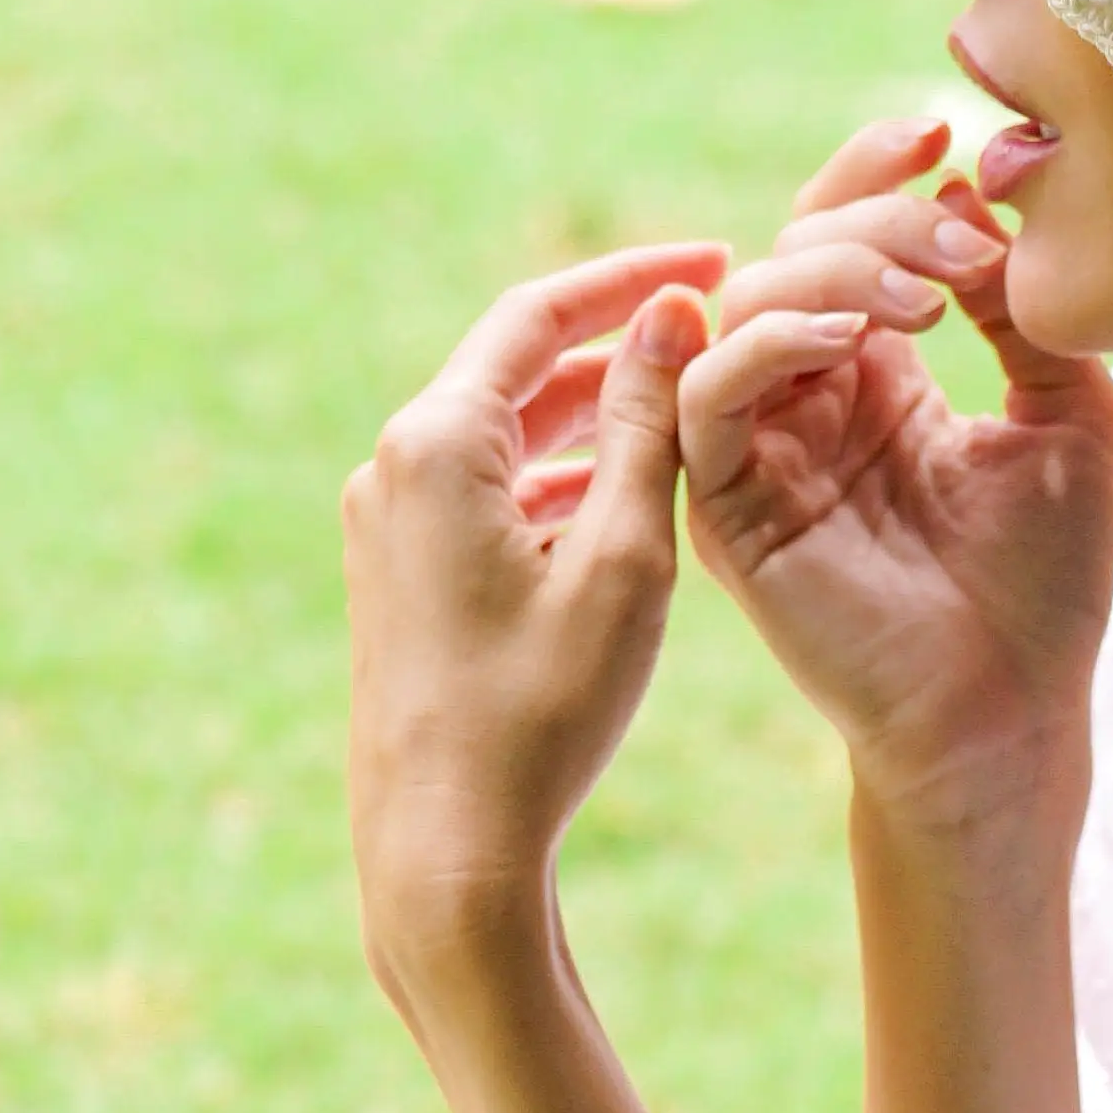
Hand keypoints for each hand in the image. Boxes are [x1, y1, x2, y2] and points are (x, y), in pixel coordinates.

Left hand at [341, 241, 729, 990]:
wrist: (444, 852)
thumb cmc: (542, 710)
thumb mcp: (626, 558)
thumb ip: (649, 427)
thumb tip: (669, 315)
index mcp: (437, 444)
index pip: (541, 314)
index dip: (635, 278)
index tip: (717, 259)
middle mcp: (393, 467)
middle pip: (522, 367)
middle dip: (623, 346)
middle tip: (723, 328)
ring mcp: (388, 525)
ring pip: (510, 433)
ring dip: (600, 416)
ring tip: (699, 411)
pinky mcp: (400, 576)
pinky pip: (491, 490)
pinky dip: (565, 477)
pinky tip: (631, 499)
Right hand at [679, 119, 1112, 855]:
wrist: (1017, 715)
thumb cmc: (1049, 585)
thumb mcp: (1076, 415)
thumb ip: (1031, 313)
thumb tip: (983, 195)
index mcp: (878, 373)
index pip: (845, 237)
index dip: (876, 171)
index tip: (942, 129)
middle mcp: (809, 401)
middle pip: (793, 250)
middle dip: (879, 222)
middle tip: (965, 245)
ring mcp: (763, 453)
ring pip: (741, 302)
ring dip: (831, 272)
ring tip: (928, 298)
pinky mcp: (733, 509)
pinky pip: (707, 395)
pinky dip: (768, 343)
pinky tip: (851, 341)